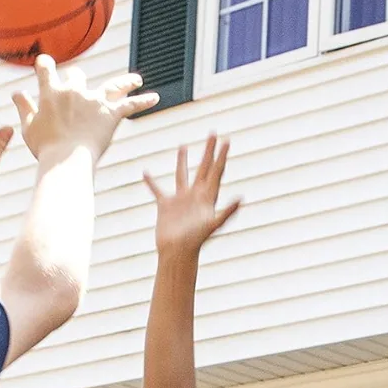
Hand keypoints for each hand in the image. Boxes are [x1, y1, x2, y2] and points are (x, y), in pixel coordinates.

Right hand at [12, 56, 156, 161]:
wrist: (66, 161)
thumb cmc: (45, 148)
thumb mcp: (28, 127)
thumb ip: (23, 107)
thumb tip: (16, 92)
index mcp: (51, 92)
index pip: (46, 68)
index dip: (45, 64)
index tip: (45, 64)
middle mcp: (74, 91)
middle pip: (77, 75)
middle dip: (77, 79)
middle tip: (79, 88)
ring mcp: (94, 100)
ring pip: (113, 84)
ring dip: (125, 81)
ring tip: (136, 80)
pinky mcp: (111, 113)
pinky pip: (131, 105)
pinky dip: (144, 101)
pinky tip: (155, 98)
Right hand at [144, 135, 241, 254]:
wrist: (177, 253)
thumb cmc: (195, 241)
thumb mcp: (213, 224)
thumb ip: (227, 212)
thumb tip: (241, 199)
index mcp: (207, 197)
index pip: (216, 172)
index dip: (222, 156)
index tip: (226, 140)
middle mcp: (195, 196)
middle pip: (203, 168)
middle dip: (208, 151)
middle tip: (213, 133)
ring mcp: (180, 200)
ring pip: (182, 175)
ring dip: (182, 161)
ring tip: (183, 146)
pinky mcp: (165, 206)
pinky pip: (157, 190)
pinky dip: (151, 182)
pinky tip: (145, 173)